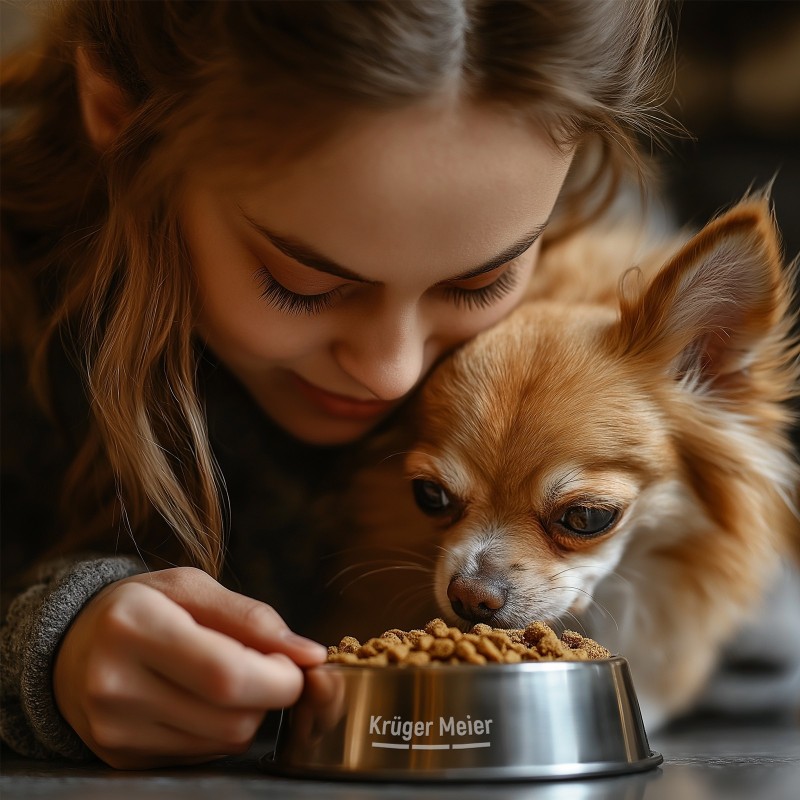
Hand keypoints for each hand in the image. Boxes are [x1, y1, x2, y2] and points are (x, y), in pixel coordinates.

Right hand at [53, 567, 326, 768]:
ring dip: (249, 712)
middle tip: (268, 665)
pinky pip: (203, 754)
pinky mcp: (121, 759)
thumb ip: (253, 617)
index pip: (226, 673)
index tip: (297, 661)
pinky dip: (220, 729)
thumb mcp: (192, 587)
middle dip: (271, 694)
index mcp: (134, 626)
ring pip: (225, 741)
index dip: (279, 676)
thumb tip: (309, 654)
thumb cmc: (144, 606)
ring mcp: (115, 730)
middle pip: (232, 717)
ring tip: (231, 678)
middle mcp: (116, 684)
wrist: (73, 646)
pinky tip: (202, 700)